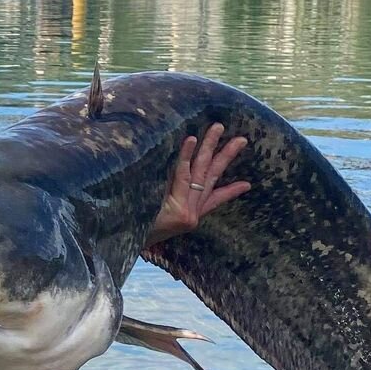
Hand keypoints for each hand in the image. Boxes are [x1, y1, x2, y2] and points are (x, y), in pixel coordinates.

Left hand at [145, 123, 249, 244]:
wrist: (123, 242)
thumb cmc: (134, 228)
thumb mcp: (154, 214)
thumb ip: (166, 195)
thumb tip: (171, 171)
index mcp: (188, 215)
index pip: (214, 200)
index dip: (231, 191)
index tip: (247, 184)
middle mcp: (191, 213)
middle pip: (211, 178)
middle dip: (226, 156)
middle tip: (241, 139)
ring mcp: (186, 212)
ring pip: (200, 172)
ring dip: (209, 146)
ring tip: (218, 127)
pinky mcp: (178, 210)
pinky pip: (181, 175)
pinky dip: (185, 156)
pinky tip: (191, 138)